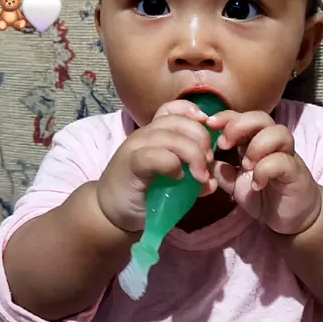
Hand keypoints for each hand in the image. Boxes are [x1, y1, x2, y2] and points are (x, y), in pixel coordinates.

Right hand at [96, 100, 213, 232]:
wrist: (109, 212)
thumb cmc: (143, 195)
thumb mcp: (173, 182)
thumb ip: (192, 177)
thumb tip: (213, 181)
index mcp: (155, 133)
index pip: (174, 108)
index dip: (193, 113)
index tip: (209, 129)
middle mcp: (145, 135)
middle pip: (179, 122)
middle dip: (202, 139)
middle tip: (208, 163)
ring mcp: (136, 147)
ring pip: (171, 137)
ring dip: (192, 154)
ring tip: (199, 175)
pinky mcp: (131, 165)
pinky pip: (157, 156)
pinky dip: (173, 165)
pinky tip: (178, 178)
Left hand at [207, 110, 321, 234]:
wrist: (293, 217)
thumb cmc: (265, 195)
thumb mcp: (236, 185)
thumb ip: (221, 173)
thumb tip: (202, 162)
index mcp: (255, 142)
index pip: (242, 118)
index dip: (226, 116)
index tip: (209, 124)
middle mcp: (273, 143)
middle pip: (261, 117)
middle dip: (239, 125)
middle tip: (224, 145)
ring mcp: (287, 156)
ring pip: (277, 133)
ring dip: (256, 146)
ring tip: (245, 166)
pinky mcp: (296, 172)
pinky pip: (282, 161)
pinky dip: (265, 170)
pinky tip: (257, 184)